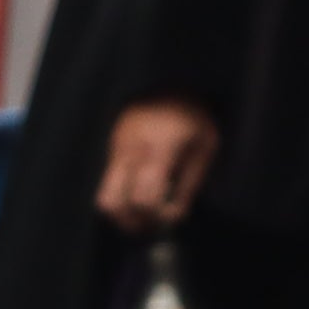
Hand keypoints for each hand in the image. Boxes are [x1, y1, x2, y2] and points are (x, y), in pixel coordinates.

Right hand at [95, 97, 216, 234]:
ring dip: (122, 213)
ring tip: (144, 215)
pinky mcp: (110, 148)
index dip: (155, 216)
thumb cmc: (194, 117)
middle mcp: (130, 150)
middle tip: (152, 225)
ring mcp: (115, 148)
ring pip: (103, 196)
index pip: (144, 197)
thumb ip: (190, 184)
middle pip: (113, 202)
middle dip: (132, 221)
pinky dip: (121, 196)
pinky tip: (140, 193)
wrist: (171, 82)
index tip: (170, 218)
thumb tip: (174, 218)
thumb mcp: (205, 148)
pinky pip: (108, 182)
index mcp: (159, 148)